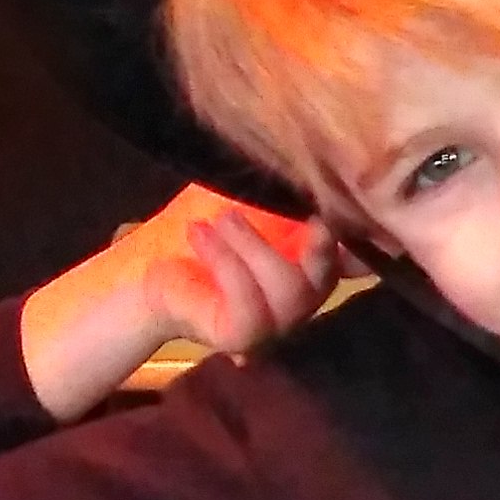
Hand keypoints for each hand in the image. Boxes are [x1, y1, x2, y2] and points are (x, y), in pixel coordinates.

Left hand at [19, 193, 337, 418]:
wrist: (148, 267)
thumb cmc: (202, 228)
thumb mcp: (245, 200)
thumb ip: (281, 192)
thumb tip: (308, 160)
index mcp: (309, 267)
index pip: (352, 262)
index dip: (352, 241)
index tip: (331, 210)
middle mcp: (301, 302)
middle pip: (323, 278)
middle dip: (304, 242)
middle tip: (263, 208)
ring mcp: (274, 325)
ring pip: (288, 291)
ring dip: (251, 246)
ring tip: (219, 219)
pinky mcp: (243, 339)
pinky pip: (249, 306)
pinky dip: (226, 263)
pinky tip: (200, 235)